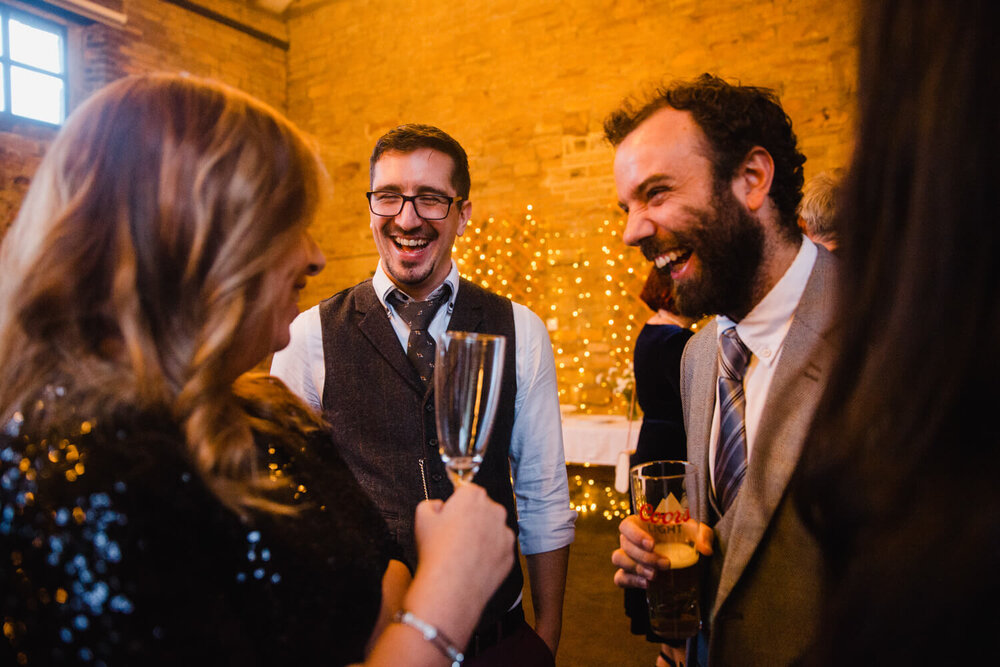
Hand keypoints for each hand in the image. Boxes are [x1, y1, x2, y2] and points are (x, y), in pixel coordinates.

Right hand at [410, 484, 514, 616]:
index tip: (451, 514)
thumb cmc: (437, 552)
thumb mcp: (421, 518)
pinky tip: (472, 563)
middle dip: (471, 518)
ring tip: (462, 552)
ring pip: (493, 529)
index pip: (467, 490)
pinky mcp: (509, 554)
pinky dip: (489, 554)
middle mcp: (494, 510)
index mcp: (473, 496)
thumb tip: (438, 506)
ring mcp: (505, 533)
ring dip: (482, 536)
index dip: (457, 503)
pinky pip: (499, 549)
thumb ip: (430, 504)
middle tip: (454, 535)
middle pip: (483, 508)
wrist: (450, 588)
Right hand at [611, 516, 712, 588]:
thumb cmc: (685, 537)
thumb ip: (703, 535)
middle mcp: (631, 539)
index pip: (627, 525)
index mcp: (642, 524)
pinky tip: (646, 584)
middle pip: (625, 544)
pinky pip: (619, 578)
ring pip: (618, 559)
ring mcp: (629, 557)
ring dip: (635, 568)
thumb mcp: (696, 532)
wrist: (684, 555)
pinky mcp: (630, 574)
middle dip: (644, 556)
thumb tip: (705, 550)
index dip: (635, 534)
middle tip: (665, 564)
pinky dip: (630, 581)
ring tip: (655, 575)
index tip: (652, 544)